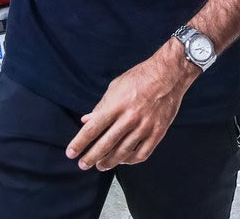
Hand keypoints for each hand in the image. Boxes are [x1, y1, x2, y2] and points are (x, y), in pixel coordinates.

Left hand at [65, 45, 196, 171]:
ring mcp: (144, 127)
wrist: (168, 74)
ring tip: (100, 165)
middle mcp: (129, 118)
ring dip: (109, 162)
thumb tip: (86, 121)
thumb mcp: (115, 87)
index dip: (79, 143)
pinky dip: (130, 160)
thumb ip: (101, 106)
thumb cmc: (139, 78)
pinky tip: (123, 160)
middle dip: (91, 157)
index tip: (71, 153)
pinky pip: (142, 154)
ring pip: (123, 153)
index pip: (92, 129)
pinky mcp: (158, 132)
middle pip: (105, 144)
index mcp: (116, 106)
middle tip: (83, 164)